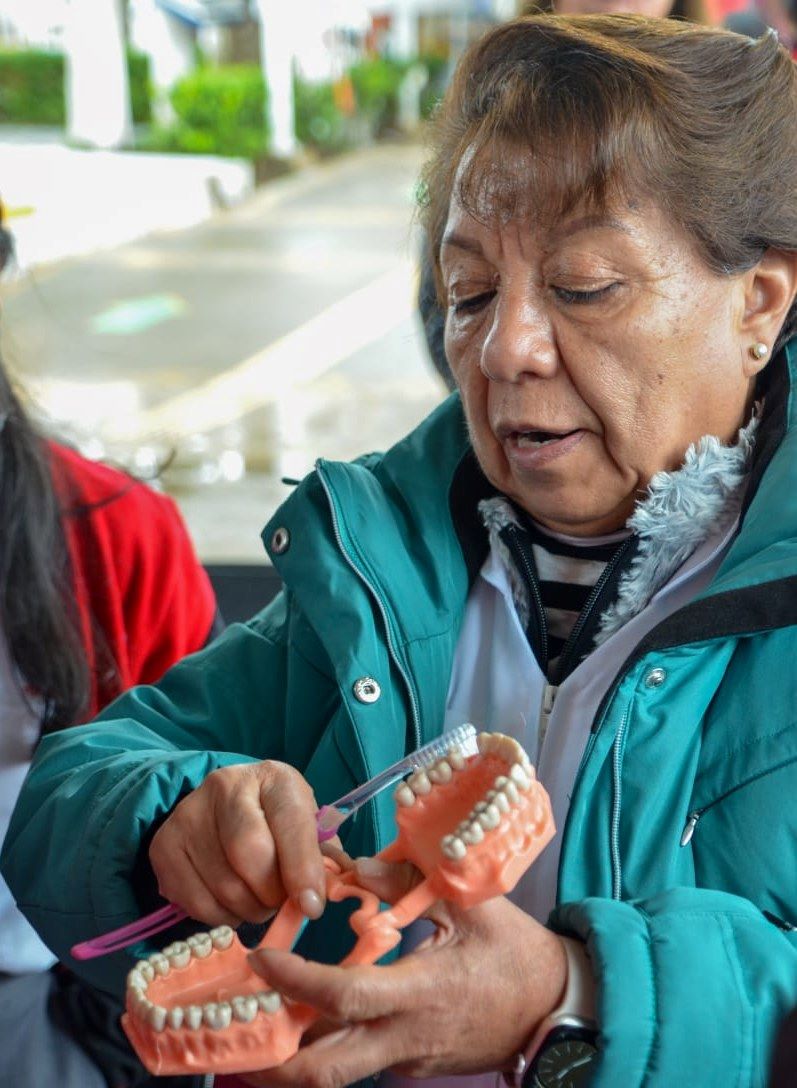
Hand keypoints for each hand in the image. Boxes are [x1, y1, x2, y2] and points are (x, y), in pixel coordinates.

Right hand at [149, 761, 325, 926]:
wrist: (225, 806)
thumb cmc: (277, 821)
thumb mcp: (305, 826)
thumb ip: (317, 858)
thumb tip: (312, 900)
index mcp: (272, 776)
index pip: (289, 823)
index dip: (302, 869)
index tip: (312, 906)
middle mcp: (225, 785)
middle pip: (248, 854)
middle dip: (271, 893)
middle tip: (279, 903)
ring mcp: (188, 814)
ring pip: (222, 886)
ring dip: (248, 910)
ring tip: (258, 901)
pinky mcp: (163, 846)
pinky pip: (195, 902)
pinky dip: (220, 916)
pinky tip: (231, 902)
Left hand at [241, 858, 567, 1087]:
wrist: (554, 1011)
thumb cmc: (516, 953)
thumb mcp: (473, 906)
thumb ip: (411, 884)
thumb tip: (356, 867)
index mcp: (422, 992)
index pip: (347, 997)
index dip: (298, 983)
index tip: (261, 961)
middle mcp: (407, 1037)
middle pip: (327, 1070)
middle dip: (273, 1065)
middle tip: (231, 1039)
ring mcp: (408, 1060)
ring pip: (339, 1074)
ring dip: (293, 1061)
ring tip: (254, 1034)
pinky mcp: (412, 1067)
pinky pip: (362, 1061)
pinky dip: (328, 1047)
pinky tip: (309, 1021)